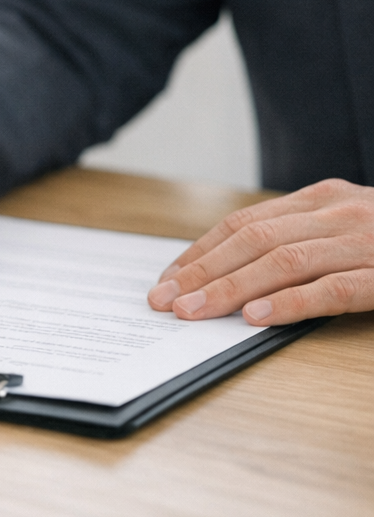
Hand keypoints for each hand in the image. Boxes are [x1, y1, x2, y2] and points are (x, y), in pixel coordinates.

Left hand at [146, 179, 373, 325]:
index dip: (200, 252)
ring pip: (285, 261)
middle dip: (202, 272)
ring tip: (194, 312)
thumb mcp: (347, 227)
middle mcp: (341, 212)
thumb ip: (300, 239)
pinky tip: (256, 317)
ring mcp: (367, 241)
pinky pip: (334, 288)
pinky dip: (292, 302)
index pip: (244, 223)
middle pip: (254, 240)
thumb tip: (232, 274)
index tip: (167, 278)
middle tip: (164, 300)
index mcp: (325, 199)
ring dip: (231, 288)